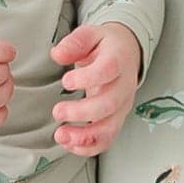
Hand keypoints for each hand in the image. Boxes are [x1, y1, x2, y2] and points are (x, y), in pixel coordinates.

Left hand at [49, 20, 141, 156]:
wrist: (126, 54)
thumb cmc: (106, 46)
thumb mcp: (90, 34)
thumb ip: (74, 43)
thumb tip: (57, 54)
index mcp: (118, 60)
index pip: (108, 70)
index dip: (88, 78)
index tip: (66, 81)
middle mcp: (124, 86)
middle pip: (109, 104)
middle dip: (82, 112)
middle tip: (57, 111)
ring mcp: (121, 106)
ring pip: (109, 128)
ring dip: (85, 137)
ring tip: (60, 136)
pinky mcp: (115, 120)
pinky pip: (106, 140)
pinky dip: (88, 147)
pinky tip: (69, 144)